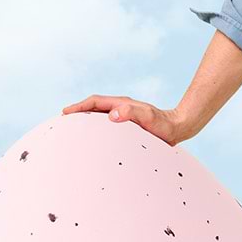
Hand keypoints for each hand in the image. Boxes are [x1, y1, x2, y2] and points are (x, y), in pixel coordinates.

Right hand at [61, 95, 185, 146]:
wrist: (179, 127)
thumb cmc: (164, 125)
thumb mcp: (149, 118)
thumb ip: (132, 113)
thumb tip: (112, 115)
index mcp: (122, 104)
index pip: (95, 102)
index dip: (79, 106)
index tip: (65, 113)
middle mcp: (121, 108)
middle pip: (94, 107)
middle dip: (78, 111)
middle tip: (63, 121)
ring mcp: (124, 116)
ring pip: (100, 115)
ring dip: (86, 120)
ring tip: (74, 130)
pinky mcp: (128, 125)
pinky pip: (107, 125)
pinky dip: (97, 128)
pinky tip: (94, 139)